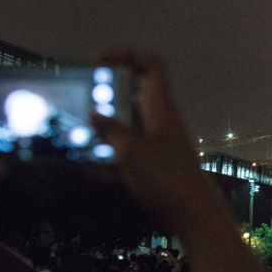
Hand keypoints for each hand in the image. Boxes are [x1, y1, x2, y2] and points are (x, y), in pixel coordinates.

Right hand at [91, 47, 206, 229]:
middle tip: (78, 103)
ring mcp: (159, 145)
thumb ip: (111, 131)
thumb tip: (94, 115)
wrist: (195, 217)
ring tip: (75, 141)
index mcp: (161, 108)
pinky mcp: (157, 168)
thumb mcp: (131, 152)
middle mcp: (161, 122)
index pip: (152, 65)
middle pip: (134, 97)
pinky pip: (128, 157)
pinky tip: (89, 174)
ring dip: (103, 133)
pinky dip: (110, 162)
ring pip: (127, 129)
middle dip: (105, 98)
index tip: (99, 59)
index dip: (127, 54)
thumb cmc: (166, 179)